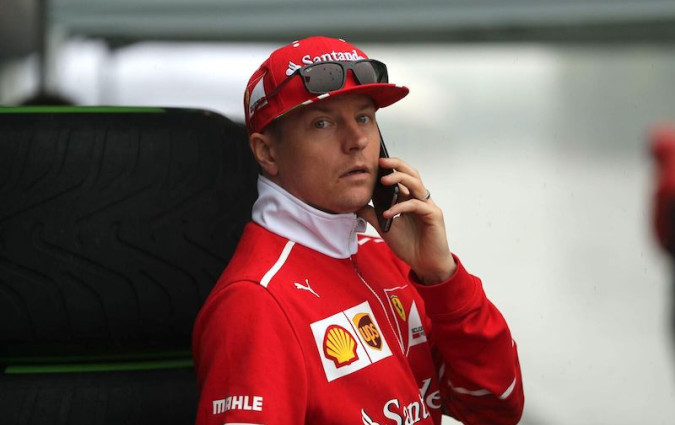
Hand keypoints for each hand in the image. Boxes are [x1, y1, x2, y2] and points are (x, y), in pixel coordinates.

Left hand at [357, 157, 456, 284]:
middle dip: (396, 164)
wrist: (425, 264)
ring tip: (383, 180)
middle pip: (411, 173)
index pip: (401, 177)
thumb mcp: (384, 227)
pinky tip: (388, 213)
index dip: (391, 167)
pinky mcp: (433, 215)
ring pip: (416, 184)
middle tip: (381, 161)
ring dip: (399, 178)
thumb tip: (354, 204)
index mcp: (409, 199)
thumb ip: (371, 214)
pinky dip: (400, 207)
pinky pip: (416, 205)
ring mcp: (428, 206)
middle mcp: (419, 199)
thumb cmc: (409, 245)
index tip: (375, 161)